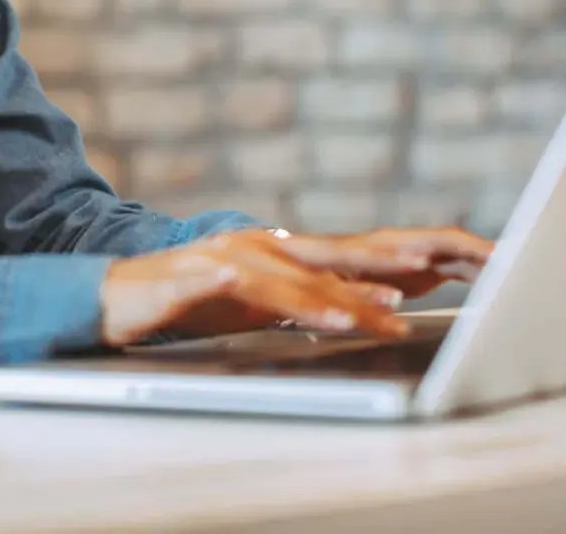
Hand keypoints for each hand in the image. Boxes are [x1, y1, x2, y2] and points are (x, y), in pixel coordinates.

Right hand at [99, 226, 492, 346]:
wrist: (111, 296)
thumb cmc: (185, 302)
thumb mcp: (255, 304)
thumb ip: (303, 302)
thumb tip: (364, 312)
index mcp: (281, 249)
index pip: (352, 254)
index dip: (402, 258)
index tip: (455, 266)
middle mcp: (266, 243)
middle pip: (343, 255)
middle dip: (398, 264)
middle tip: (449, 270)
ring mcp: (236, 254)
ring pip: (308, 279)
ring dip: (355, 299)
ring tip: (394, 318)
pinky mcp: (208, 274)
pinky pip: (265, 294)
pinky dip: (302, 308)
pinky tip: (331, 322)